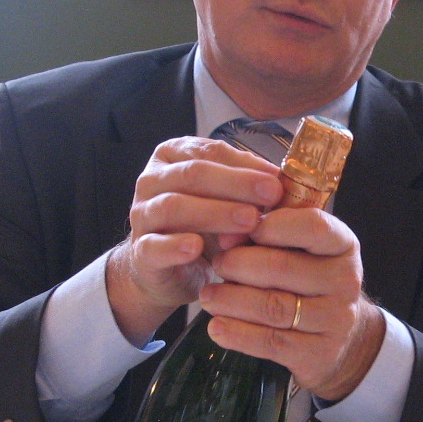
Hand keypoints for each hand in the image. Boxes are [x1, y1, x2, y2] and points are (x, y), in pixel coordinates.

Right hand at [105, 136, 283, 344]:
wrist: (168, 270)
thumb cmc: (204, 227)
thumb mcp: (228, 201)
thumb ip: (249, 187)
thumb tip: (282, 180)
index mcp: (175, 156)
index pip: (210, 151)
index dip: (246, 164)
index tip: (278, 179)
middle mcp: (153, 180)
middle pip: (193, 174)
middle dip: (236, 184)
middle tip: (271, 195)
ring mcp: (142, 214)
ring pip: (174, 206)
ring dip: (215, 212)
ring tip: (248, 221)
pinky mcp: (140, 251)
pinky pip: (154, 246)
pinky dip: (175, 246)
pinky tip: (196, 247)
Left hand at [199, 206, 385, 401]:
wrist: (340, 335)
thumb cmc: (308, 279)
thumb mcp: (300, 248)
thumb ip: (269, 234)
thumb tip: (227, 235)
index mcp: (343, 245)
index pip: (312, 226)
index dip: (270, 226)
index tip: (238, 231)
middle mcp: (346, 280)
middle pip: (282, 268)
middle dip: (238, 264)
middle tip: (217, 264)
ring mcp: (336, 319)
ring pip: (273, 307)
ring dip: (231, 300)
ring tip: (208, 296)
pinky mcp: (319, 353)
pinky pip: (271, 342)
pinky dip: (238, 334)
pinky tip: (217, 327)